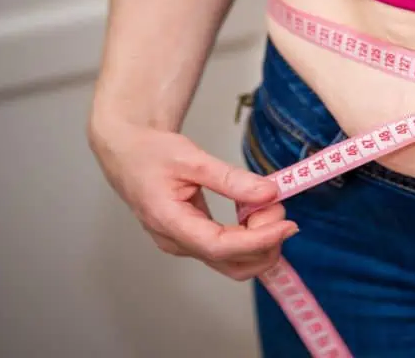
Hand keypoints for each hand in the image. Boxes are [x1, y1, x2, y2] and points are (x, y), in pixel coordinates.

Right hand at [88, 119, 297, 280]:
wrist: (127, 152)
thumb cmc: (151, 153)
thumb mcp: (191, 158)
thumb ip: (231, 178)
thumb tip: (269, 193)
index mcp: (169, 222)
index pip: (220, 246)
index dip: (258, 240)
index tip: (287, 226)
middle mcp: (176, 241)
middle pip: (230, 263)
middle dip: (264, 244)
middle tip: (279, 208)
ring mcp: (184, 244)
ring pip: (231, 262)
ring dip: (260, 244)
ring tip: (269, 208)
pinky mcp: (193, 239)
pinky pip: (227, 250)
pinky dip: (250, 238)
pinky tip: (258, 214)